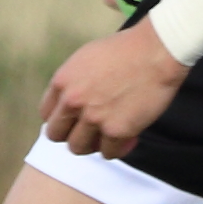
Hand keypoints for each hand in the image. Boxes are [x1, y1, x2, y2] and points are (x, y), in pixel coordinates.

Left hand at [41, 21, 184, 155]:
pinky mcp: (116, 131)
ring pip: (79, 148)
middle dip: (72, 134)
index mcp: (62, 81)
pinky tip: (128, 137)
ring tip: (109, 135)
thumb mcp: (86, 58)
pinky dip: (118, 148)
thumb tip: (69, 102)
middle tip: (90, 131)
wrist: (156, 52)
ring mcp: (93, 117)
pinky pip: (108, 153)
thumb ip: (73, 82)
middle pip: (56, 135)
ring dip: (93, 144)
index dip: (62, 119)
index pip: (46, 114)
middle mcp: (73, 101)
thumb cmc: (127, 50)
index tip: (74, 120)